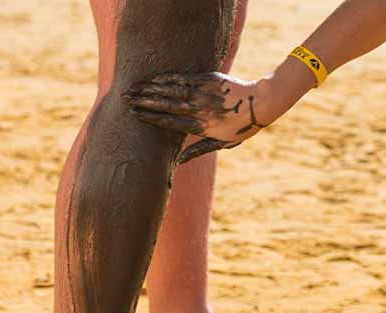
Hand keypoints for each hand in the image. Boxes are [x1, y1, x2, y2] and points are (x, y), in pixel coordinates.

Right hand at [123, 72, 274, 163]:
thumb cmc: (241, 127)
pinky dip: (168, 78)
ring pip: (172, 90)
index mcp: (201, 126)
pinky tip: (154, 78)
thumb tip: (179, 162)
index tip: (135, 114)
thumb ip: (199, 150)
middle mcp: (200, 109)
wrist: (260, 103)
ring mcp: (203, 93)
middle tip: (125, 99)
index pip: (170, 122)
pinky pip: (184, 78)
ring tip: (134, 87)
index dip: (151, 117)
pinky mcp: (209, 79)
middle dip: (144, 101)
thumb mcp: (222, 143)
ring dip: (151, 88)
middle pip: (166, 105)